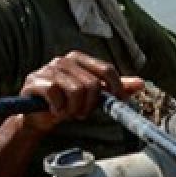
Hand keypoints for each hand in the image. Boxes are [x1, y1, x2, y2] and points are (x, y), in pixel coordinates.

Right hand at [20, 51, 144, 133]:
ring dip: (75, 109)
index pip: (106, 69)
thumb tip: (141, 83)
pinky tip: (55, 110)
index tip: (116, 102)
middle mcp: (64, 60)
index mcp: (80, 59)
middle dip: (90, 104)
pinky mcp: (34, 81)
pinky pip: (56, 95)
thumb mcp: (95, 95)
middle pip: (92, 84)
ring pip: (76, 90)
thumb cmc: (69, 103)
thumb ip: (115, 88)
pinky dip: (59, 109)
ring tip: (69, 111)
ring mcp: (48, 69)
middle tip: (81, 112)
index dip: (115, 88)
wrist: (39, 117)